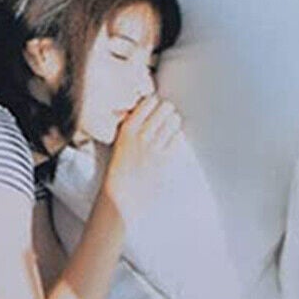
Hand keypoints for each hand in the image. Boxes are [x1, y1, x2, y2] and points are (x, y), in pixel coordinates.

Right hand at [101, 95, 182, 223]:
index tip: (155, 109)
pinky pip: (178, 138)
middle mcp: (140, 134)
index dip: (155, 104)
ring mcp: (154, 146)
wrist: (122, 196)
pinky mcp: (165, 159)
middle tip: (166, 118)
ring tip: (171, 128)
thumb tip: (149, 114)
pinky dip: (178, 138)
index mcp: (127, 129)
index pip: (148, 102)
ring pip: (174, 121)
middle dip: (167, 112)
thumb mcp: (120, 143)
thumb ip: (133, 128)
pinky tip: (172, 142)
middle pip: (165, 108)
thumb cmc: (120, 170)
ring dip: (174, 123)